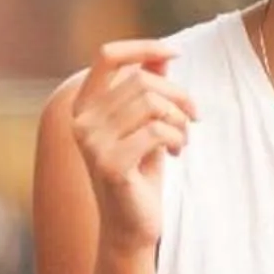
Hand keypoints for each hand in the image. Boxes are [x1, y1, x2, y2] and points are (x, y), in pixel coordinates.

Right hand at [68, 41, 195, 252]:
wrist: (131, 226)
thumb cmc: (140, 172)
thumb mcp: (145, 124)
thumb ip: (148, 90)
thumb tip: (162, 54)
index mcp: (84, 106)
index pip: (107, 56)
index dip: (143, 47)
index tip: (176, 53)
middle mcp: (80, 121)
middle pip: (141, 80)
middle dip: (178, 95)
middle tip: (193, 117)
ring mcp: (92, 144)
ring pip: (150, 103)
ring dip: (179, 119)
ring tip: (183, 138)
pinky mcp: (110, 165)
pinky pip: (156, 131)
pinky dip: (176, 137)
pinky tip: (177, 152)